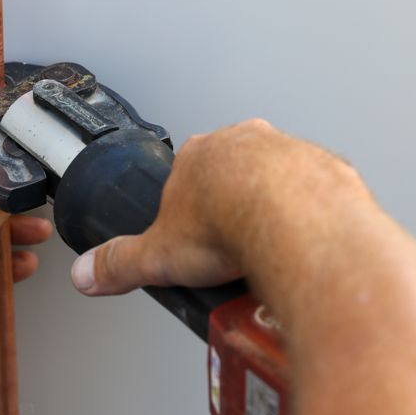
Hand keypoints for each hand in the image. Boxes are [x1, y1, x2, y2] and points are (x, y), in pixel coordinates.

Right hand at [69, 119, 364, 296]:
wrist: (295, 219)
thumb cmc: (231, 224)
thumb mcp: (159, 255)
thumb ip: (120, 264)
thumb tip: (87, 273)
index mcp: (199, 155)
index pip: (187, 176)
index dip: (191, 209)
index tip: (199, 237)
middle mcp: (245, 142)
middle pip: (236, 173)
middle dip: (236, 206)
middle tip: (237, 249)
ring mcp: (291, 150)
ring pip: (281, 178)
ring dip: (277, 209)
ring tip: (273, 253)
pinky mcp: (328, 169)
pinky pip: (319, 193)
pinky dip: (313, 217)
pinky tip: (307, 247)